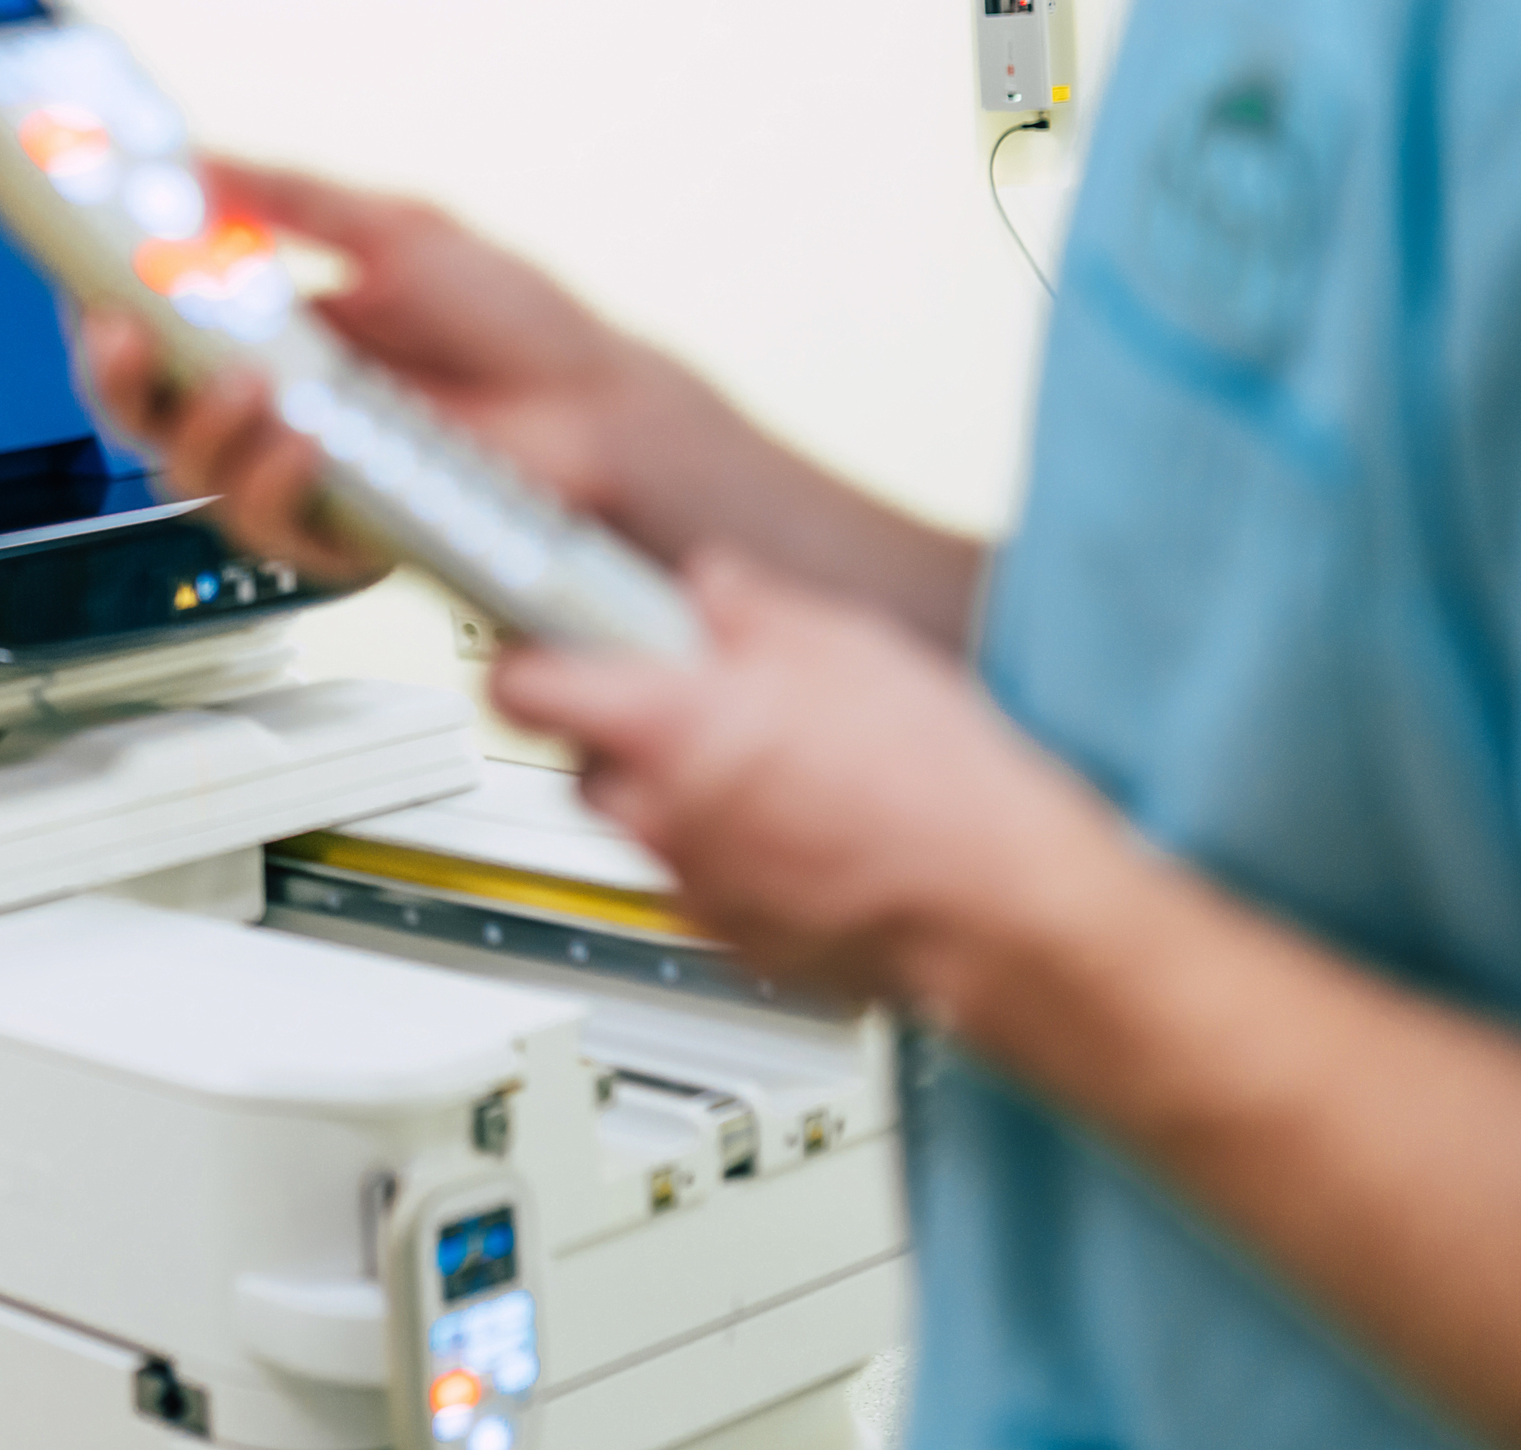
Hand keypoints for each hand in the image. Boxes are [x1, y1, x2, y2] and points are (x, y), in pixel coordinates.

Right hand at [82, 160, 646, 579]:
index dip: (101, 301)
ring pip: (184, 472)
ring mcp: (296, 472)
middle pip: (140, 406)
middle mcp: (268, 406)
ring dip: (198, 424)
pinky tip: (303, 439)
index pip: (151, 323)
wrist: (597, 406)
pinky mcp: (336, 534)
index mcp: (267, 329)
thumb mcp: (393, 229)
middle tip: (122, 330)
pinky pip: (264, 528)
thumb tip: (196, 161)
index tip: (81, 264)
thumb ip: (290, 195)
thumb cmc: (516, 327)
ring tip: (245, 379)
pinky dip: (270, 479)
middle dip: (111, 369)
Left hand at [494, 553, 1134, 1011]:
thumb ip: (749, 608)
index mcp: (665, 724)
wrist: (1006, 907)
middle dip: (620, 731)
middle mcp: (659, 810)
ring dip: (677, 793)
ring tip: (770, 768)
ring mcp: (692, 883)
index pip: (518, 689)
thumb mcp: (844, 641)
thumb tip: (710, 588)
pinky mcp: (733, 937)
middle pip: (581, 761)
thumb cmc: (937, 783)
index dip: (523, 662)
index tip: (542, 646)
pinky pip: (700, 879)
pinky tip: (802, 831)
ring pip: (642, 824)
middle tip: (692, 703)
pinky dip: (731, 854)